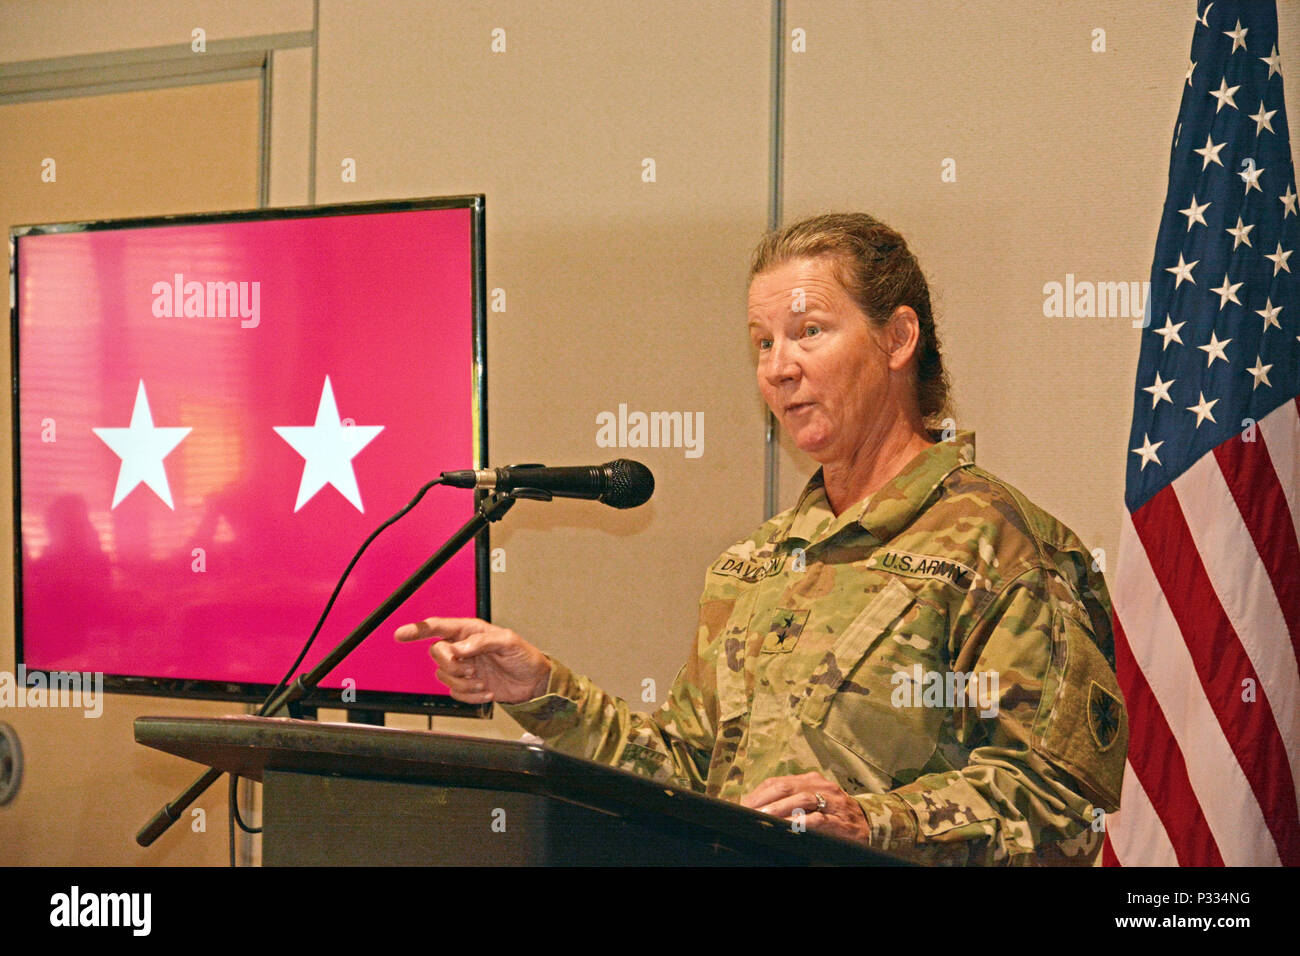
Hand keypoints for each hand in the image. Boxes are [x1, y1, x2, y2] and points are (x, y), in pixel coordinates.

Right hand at [394, 617, 550, 704]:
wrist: (533, 683)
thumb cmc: (524, 656)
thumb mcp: (508, 642)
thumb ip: (481, 642)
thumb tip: (458, 648)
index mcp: (470, 631)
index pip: (438, 627)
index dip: (418, 629)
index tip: (400, 634)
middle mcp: (463, 648)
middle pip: (436, 653)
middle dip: (450, 664)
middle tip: (471, 669)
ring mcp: (463, 667)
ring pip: (443, 676)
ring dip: (463, 683)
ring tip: (483, 681)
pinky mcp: (467, 686)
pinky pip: (454, 693)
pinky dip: (470, 695)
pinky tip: (487, 690)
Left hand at [742, 772, 870, 843]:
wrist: (870, 824)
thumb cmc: (834, 814)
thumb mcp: (812, 802)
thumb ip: (789, 801)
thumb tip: (756, 809)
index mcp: (810, 780)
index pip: (777, 782)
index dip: (757, 794)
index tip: (741, 806)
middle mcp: (820, 786)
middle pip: (786, 787)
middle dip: (763, 801)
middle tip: (747, 813)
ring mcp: (832, 802)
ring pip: (801, 800)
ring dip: (779, 810)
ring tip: (763, 819)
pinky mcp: (840, 822)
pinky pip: (819, 820)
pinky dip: (802, 823)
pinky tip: (789, 827)